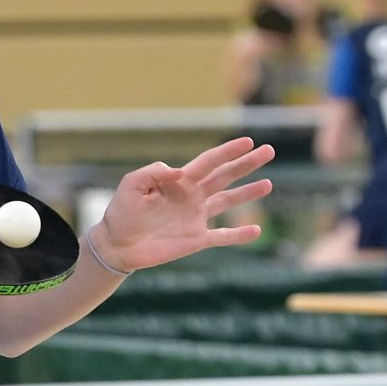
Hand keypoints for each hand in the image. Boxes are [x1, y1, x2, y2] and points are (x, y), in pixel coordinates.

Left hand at [88, 137, 278, 273]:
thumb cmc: (122, 211)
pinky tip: (256, 230)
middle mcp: (192, 197)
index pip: (209, 162)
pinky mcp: (195, 240)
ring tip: (268, 185)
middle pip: (225, 176)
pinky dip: (239, 235)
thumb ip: (154, 172)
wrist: (117, 244)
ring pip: (228, 202)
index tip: (248, 141)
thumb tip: (179, 171)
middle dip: (247, 164)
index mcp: (180, 181)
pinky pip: (222, 236)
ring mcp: (196, 218)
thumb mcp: (132, 184)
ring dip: (248, 193)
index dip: (228, 152)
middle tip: (269, 151)